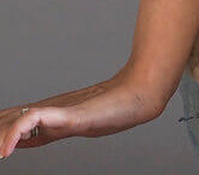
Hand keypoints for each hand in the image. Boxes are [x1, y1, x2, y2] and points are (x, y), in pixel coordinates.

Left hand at [0, 68, 164, 157]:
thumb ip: (65, 127)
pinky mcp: (67, 114)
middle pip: (9, 119)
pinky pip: (33, 121)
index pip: (15, 120)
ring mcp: (58, 112)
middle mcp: (50, 111)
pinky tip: (5, 151)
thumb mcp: (85, 122)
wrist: (140, 93)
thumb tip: (45, 135)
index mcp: (52, 115)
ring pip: (15, 121)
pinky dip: (15, 133)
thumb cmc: (119, 106)